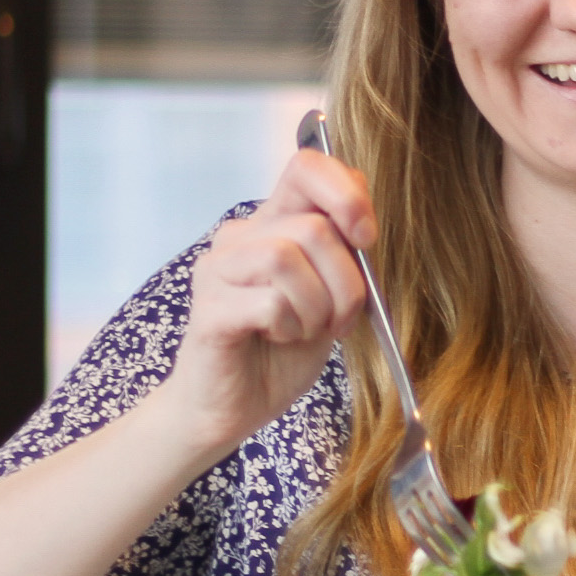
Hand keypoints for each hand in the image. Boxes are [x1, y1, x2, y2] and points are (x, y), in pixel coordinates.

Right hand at [151, 144, 375, 460]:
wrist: (232, 408)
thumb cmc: (281, 352)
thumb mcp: (330, 298)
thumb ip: (345, 259)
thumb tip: (364, 230)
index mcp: (273, 224)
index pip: (307, 166)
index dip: (347, 194)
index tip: (366, 239)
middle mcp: (239, 237)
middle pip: (313, 227)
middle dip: (346, 284)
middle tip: (336, 321)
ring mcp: (217, 270)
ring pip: (286, 257)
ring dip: (317, 307)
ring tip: (305, 331)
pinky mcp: (209, 309)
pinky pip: (269, 301)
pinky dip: (290, 326)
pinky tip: (278, 338)